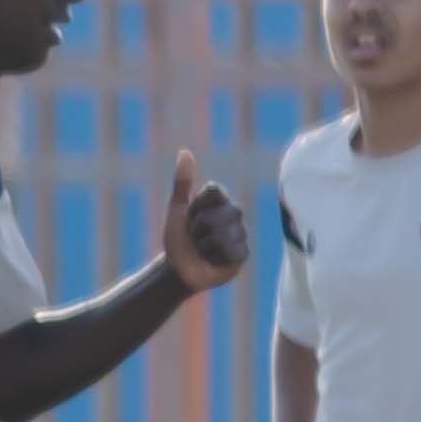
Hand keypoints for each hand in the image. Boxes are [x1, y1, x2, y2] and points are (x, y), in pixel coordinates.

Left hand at [160, 151, 251, 287]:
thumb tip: (185, 152)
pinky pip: (231, 251)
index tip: (190, 214)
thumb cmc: (176, 238)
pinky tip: (214, 259)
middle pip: (217, 214)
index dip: (196, 206)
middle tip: (194, 235)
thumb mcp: (177, 209)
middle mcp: (233, 214)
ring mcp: (241, 233)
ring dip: (204, 245)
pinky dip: (215, 257)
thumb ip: (182, 182)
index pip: (214, 191)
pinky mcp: (244, 253)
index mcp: (219, 200)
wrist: (178, 269)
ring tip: (203, 248)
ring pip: (223, 234)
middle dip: (198, 228)